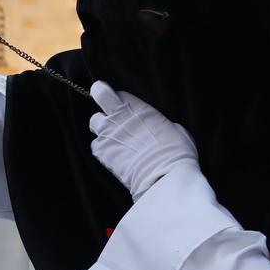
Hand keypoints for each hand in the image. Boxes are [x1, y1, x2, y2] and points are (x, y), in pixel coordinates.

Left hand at [88, 82, 196, 198]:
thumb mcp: (175, 130)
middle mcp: (119, 116)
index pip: (120, 92)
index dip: (121, 99)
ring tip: (114, 139)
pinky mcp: (102, 153)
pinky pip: (96, 146)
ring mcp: (108, 134)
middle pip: (99, 94)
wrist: (163, 176)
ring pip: (94, 122)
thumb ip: (158, 124)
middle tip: (108, 108)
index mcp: (138, 108)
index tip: (124, 105)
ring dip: (102, 128)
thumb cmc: (175, 153)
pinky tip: (115, 156)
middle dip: (101, 96)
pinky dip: (103, 149)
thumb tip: (157, 128)